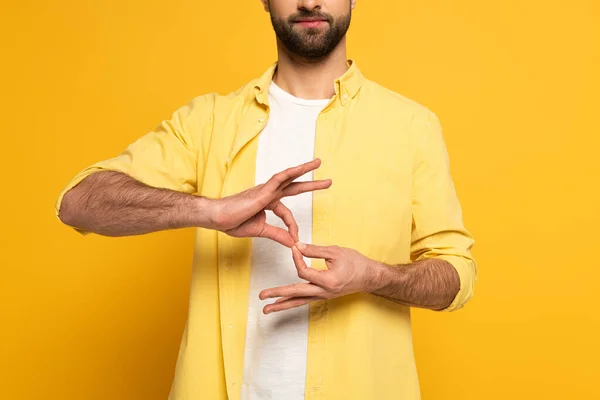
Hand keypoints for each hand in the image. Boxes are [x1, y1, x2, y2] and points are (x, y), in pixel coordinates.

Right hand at [209, 159, 331, 247]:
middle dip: (311, 184)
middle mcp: (269, 193)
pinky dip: (289, 174)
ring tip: (318, 164)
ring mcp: (266, 190)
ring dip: (304, 170)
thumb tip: (292, 242)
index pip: (287, 213)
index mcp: (268, 202)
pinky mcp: (262, 191)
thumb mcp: (261, 230)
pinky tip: (299, 169)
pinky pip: (278, 179)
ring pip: (288, 177)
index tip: (294, 239)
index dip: (292, 226)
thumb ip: (278, 234)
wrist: (218, 218)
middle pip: (294, 186)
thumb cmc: (234, 222)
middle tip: (327, 181)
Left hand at [259, 242, 378, 313]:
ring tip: (266, 310)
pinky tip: (283, 304)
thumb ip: (314, 250)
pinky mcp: (323, 296)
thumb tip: (296, 246)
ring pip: (299, 301)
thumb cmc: (356, 263)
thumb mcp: (335, 252)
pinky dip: (292, 302)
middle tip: (262, 296)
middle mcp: (323, 292)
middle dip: (278, 295)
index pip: (304, 271)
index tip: (295, 247)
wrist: (370, 277)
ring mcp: (323, 296)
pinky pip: (304, 300)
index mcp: (327, 280)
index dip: (297, 258)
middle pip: (296, 293)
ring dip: (282, 305)